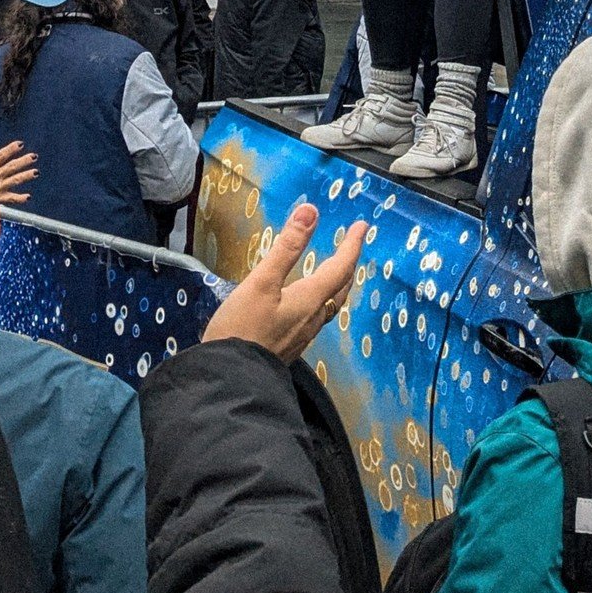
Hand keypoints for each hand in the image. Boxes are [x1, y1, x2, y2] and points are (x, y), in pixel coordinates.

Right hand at [0, 140, 37, 204]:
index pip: (0, 156)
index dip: (10, 149)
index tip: (20, 144)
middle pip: (11, 166)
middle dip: (23, 161)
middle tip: (34, 156)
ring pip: (14, 180)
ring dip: (25, 176)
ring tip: (36, 172)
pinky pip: (10, 199)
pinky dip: (19, 198)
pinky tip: (28, 197)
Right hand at [203, 203, 366, 363]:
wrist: (228, 380)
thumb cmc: (242, 328)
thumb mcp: (262, 282)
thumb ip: (286, 247)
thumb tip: (311, 211)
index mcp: (309, 299)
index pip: (339, 268)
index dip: (352, 245)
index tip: (363, 226)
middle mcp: (313, 318)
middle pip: (340, 288)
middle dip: (348, 264)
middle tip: (353, 245)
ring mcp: (302, 335)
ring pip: (330, 304)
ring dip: (337, 283)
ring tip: (336, 269)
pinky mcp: (290, 346)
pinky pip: (317, 316)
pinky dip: (322, 299)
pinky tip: (309, 301)